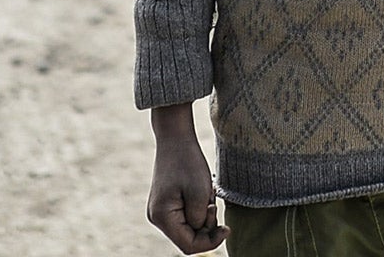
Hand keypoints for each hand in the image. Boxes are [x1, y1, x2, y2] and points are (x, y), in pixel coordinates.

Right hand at [148, 103, 224, 252]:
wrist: (176, 138)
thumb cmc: (188, 162)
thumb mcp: (200, 192)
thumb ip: (201, 220)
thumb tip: (201, 233)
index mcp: (162, 217)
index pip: (189, 245)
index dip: (210, 242)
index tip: (227, 228)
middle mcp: (157, 218)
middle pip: (188, 238)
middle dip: (206, 226)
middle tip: (213, 202)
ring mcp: (160, 211)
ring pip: (189, 228)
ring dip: (203, 215)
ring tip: (206, 192)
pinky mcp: (166, 205)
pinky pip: (186, 217)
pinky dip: (198, 209)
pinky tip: (200, 192)